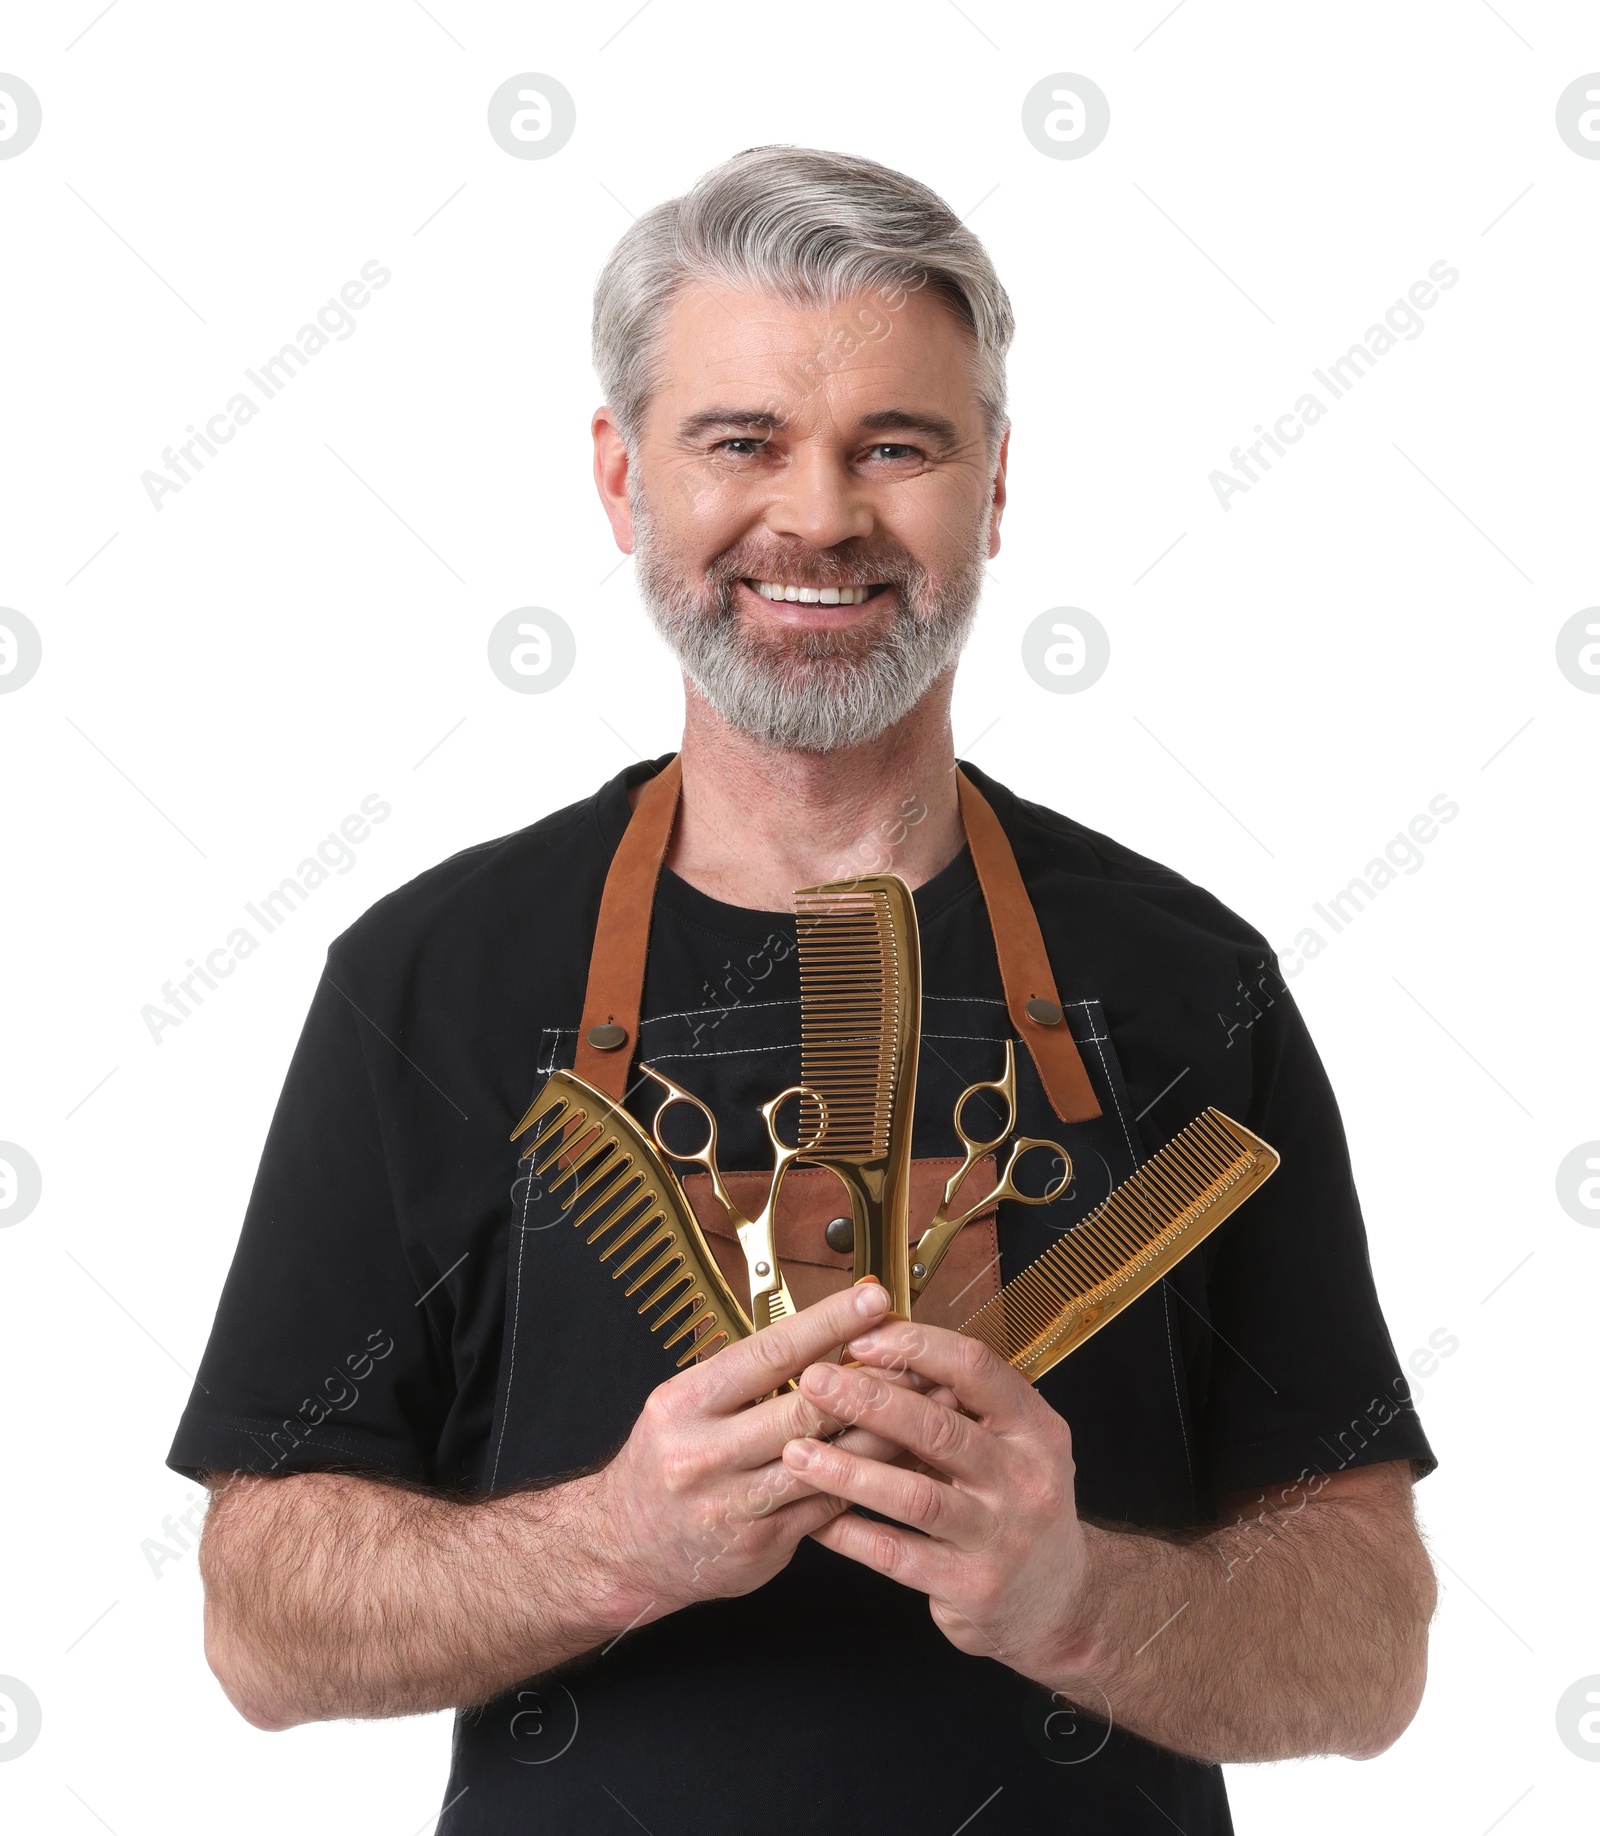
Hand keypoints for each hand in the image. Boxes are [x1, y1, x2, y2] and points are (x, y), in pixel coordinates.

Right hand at [588, 1281, 901, 1626]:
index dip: (827, 1323)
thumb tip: (825, 1337)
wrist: (622, 1549)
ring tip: (929, 1403)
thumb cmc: (666, 1463)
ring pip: (827, 1463)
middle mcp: (706, 1455)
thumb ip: (747, 1378)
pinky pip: (828, 1508)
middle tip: (920, 1354)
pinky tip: (904, 1459)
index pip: (768, 1353)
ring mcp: (734, 1507)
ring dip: (884, 1431)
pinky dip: (870, 1480)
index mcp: (686, 1405)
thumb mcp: (686, 1405)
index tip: (873, 1298)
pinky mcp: (761, 1548)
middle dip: (871, 1380)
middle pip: (806, 1410)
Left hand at [781, 1319, 1095, 1682]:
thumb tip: (879, 1352)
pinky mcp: (972, 1587)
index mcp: (1034, 1428)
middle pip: (939, 1429)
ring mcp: (1001, 1537)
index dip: (916, 1348)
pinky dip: (850, 1533)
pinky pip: (897, 1554)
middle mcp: (1025, 1479)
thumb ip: (958, 1406)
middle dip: (868, 1401)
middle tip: (815, 1382)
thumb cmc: (1016, 1504)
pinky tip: (815, 1517)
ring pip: (914, 1496)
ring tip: (797, 1452)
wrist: (1058, 1601)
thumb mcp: (1011, 1445)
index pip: (976, 1369)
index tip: (861, 1339)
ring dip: (848, 1471)